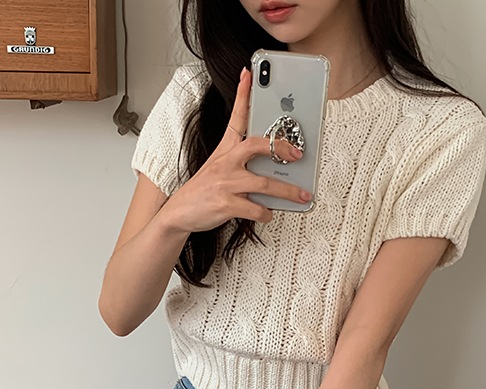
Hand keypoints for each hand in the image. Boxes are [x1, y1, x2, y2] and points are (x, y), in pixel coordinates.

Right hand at [163, 68, 311, 234]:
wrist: (180, 213)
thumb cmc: (204, 190)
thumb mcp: (218, 168)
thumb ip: (243, 164)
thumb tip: (274, 169)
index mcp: (225, 150)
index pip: (235, 117)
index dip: (242, 94)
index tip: (248, 74)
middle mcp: (226, 163)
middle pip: (258, 146)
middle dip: (282, 149)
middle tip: (298, 155)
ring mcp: (226, 183)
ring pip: (265, 184)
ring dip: (288, 191)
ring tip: (301, 195)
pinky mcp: (226, 204)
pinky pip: (256, 208)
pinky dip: (267, 213)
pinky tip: (269, 213)